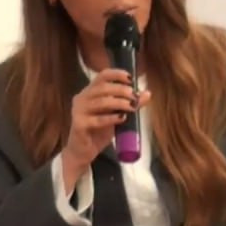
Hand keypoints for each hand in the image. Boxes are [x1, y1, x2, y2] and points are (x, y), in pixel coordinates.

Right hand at [60, 69, 149, 188]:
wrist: (83, 151)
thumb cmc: (99, 130)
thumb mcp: (117, 115)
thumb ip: (130, 104)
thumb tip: (147, 94)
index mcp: (90, 92)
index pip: (102, 76)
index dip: (116, 75)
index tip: (131, 79)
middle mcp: (82, 98)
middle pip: (102, 87)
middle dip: (121, 90)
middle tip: (134, 97)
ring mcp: (78, 111)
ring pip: (100, 102)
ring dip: (119, 103)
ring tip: (132, 107)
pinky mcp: (79, 125)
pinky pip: (97, 120)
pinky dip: (111, 118)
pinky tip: (122, 118)